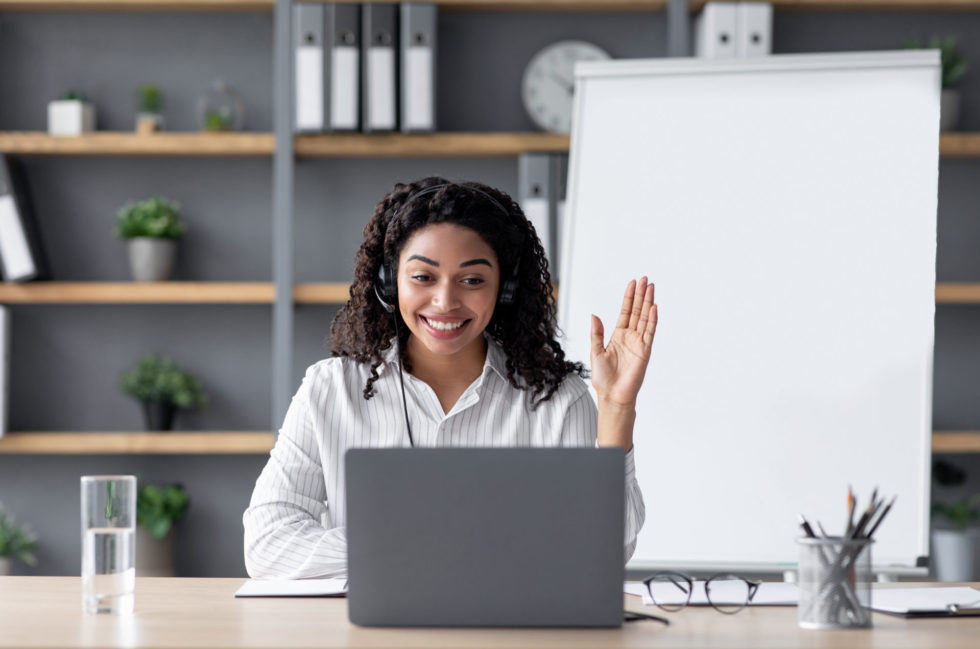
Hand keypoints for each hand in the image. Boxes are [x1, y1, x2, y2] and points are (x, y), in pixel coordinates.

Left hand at [590, 277, 657, 408]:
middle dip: (640, 295)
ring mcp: (639, 343)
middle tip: (644, 279)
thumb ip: (596, 333)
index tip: (632, 283)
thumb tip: (594, 315)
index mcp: (618, 336)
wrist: (612, 395)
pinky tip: (654, 307)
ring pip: (644, 318)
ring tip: (650, 287)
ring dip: (648, 303)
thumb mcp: (595, 352)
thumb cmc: (603, 378)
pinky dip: (652, 320)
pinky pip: (649, 332)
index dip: (628, 297)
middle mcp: (630, 337)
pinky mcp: (645, 351)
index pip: (625, 312)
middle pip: (637, 311)